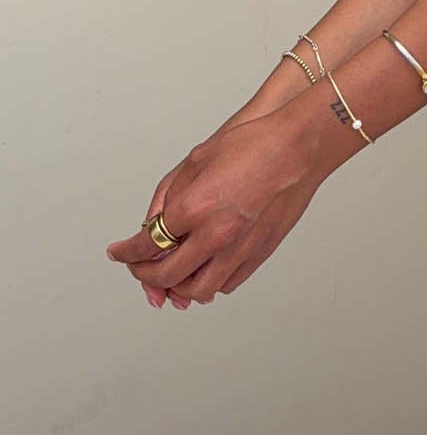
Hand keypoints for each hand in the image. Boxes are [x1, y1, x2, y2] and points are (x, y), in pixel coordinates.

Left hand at [105, 110, 321, 307]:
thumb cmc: (254, 144)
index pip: (147, 245)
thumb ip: (169, 195)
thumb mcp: (196, 160)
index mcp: (195, 207)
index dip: (126, 253)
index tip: (119, 253)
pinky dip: (210, 283)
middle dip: (145, 275)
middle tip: (139, 267)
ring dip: (178, 287)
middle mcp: (216, 234)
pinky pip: (228, 283)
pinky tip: (205, 271)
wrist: (299, 146)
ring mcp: (240, 247)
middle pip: (167, 276)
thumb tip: (153, 223)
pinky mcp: (261, 252)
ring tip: (171, 276)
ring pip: (199, 290)